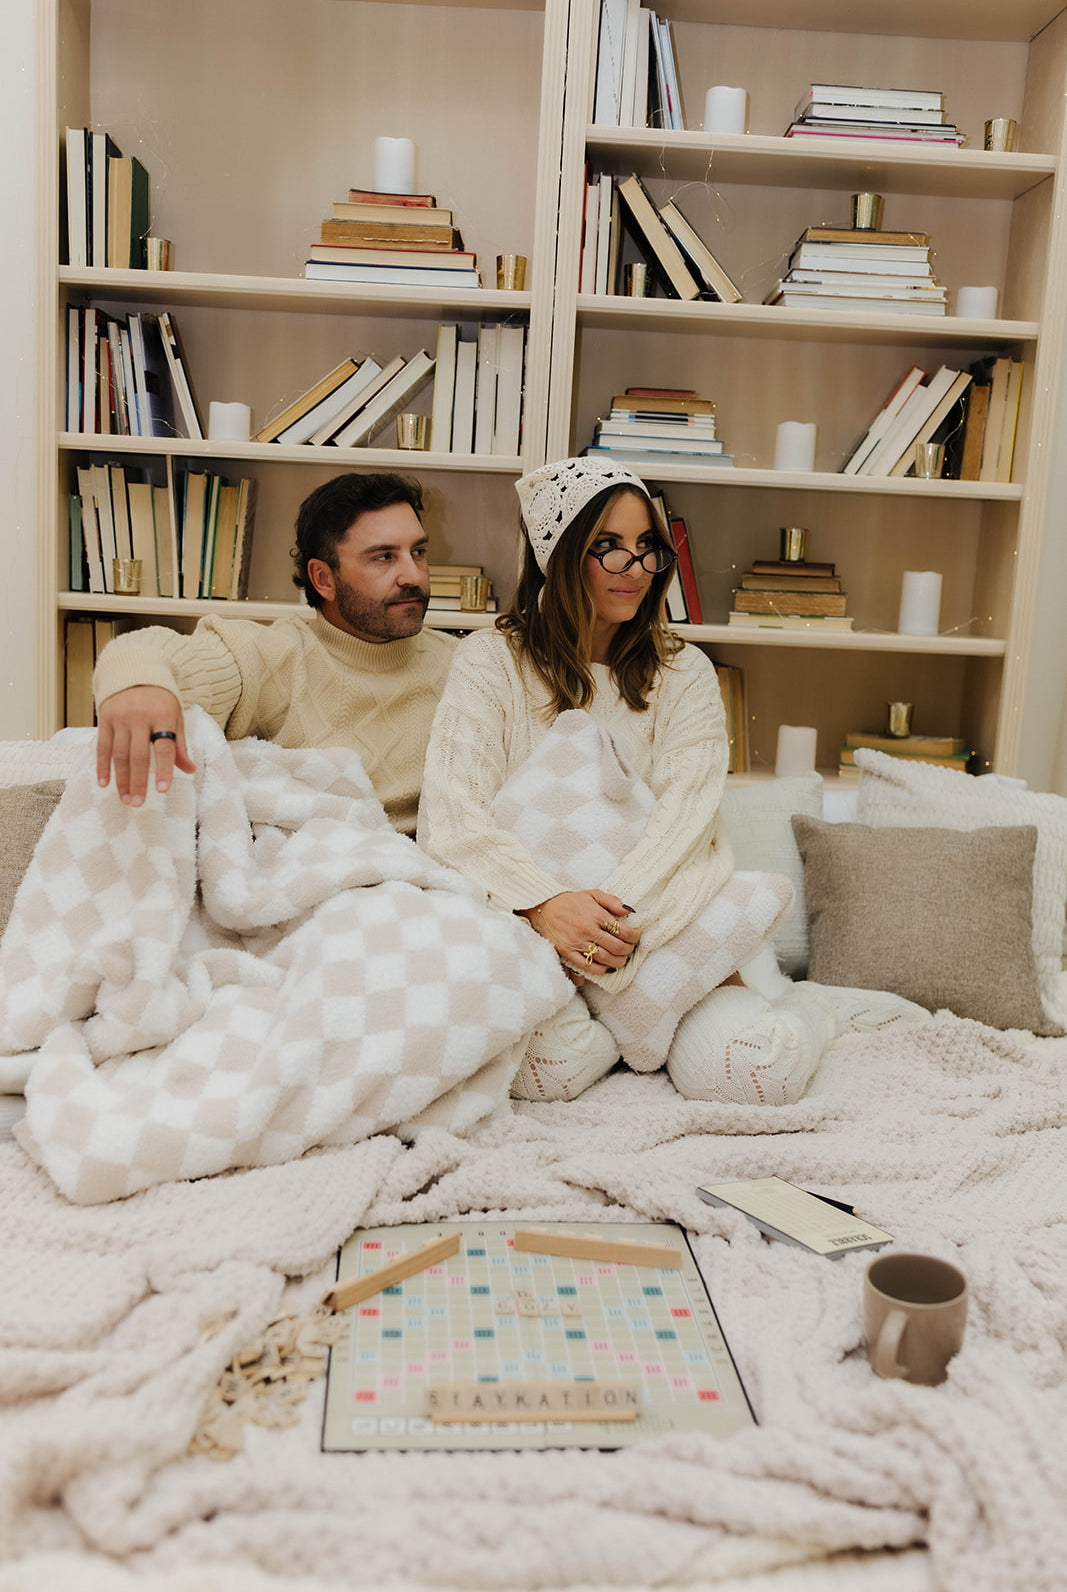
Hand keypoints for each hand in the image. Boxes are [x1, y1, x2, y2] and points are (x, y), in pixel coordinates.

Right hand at [96, 685, 195, 805]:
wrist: (135, 672)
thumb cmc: (161, 700)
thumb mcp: (175, 717)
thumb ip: (179, 745)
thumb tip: (190, 770)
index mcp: (163, 716)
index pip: (164, 747)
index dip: (164, 769)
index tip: (163, 790)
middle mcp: (140, 717)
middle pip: (138, 755)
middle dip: (138, 781)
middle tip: (137, 803)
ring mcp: (120, 718)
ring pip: (119, 754)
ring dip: (121, 779)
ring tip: (125, 798)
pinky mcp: (104, 718)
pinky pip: (102, 746)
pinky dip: (102, 766)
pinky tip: (104, 783)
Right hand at [521, 890, 639, 977]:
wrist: (543, 907)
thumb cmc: (570, 901)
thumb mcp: (592, 894)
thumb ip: (612, 901)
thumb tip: (630, 911)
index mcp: (596, 914)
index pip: (623, 931)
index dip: (634, 936)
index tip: (636, 936)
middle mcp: (587, 929)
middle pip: (617, 947)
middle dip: (629, 950)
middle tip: (630, 948)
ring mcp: (577, 942)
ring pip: (605, 959)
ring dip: (618, 962)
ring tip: (622, 959)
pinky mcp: (567, 952)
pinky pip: (587, 966)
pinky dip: (601, 970)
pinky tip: (607, 968)